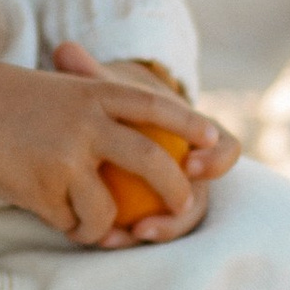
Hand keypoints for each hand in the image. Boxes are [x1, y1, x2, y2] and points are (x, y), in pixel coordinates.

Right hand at [0, 54, 238, 242]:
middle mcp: (85, 123)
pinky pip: (72, 224)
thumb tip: (151, 138)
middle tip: (181, 206)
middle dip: (176, 191)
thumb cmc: (7, 101)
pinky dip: (71, 228)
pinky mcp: (42, 189)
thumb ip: (97, 108)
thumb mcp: (58, 90)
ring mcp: (64, 157)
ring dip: (106, 228)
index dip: (186, 124)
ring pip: (108, 210)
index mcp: (91, 94)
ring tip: (94, 226)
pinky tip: (56, 217)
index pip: (151, 106)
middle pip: (152, 160)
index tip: (212, 140)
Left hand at [48, 43, 238, 238]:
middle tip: (146, 227)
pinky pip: (148, 228)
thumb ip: (89, 72)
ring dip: (150, 234)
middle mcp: (191, 167)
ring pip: (175, 222)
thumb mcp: (107, 86)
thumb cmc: (114, 99)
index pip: (225, 148)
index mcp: (195, 133)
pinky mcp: (152, 212)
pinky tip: (99, 239)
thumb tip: (64, 49)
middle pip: (200, 200)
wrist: (107, 118)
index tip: (191, 166)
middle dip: (177, 217)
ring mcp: (173, 193)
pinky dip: (127, 236)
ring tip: (114, 238)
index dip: (216, 160)